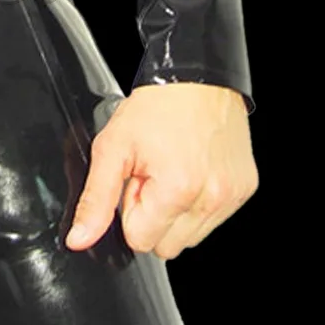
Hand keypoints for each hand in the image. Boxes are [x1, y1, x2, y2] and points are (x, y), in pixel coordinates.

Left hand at [66, 82, 257, 258]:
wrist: (195, 79)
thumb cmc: (155, 108)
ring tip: (169, 169)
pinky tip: (190, 168)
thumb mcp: (112, 147)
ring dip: (175, 211)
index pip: (141, 241)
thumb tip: (79, 239)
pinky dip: (197, 202)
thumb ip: (95, 199)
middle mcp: (211, 199)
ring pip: (191, 237)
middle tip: (150, 173)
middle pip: (168, 246)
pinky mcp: (245, 190)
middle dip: (152, 215)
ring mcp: (232, 197)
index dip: (130, 209)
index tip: (134, 179)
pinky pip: (213, 219)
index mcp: (177, 190)